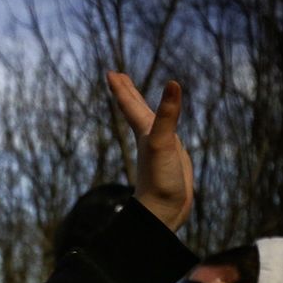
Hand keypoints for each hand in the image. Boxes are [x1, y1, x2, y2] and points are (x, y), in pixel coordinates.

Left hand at [107, 72, 193, 230]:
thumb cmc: (159, 179)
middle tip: (117, 75)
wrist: (163, 210)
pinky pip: (166, 134)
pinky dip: (165, 124)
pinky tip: (165, 126)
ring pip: (149, 120)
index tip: (109, 72)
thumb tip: (173, 84)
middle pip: (134, 109)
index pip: (129, 104)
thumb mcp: (163, 143)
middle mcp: (149, 137)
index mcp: (144, 132)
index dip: (120, 87)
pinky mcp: (171, 157)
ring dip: (141, 106)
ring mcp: (160, 147)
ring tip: (137, 97)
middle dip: (126, 91)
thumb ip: (167, 115)